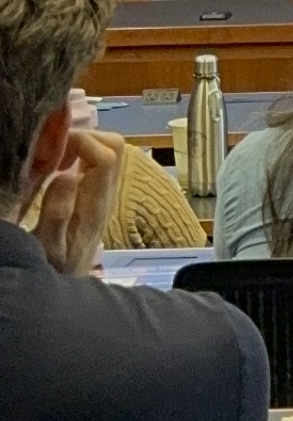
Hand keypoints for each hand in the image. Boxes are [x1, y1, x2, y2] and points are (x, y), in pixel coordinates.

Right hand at [34, 128, 122, 276]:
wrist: (71, 284)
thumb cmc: (57, 268)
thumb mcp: (49, 248)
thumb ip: (57, 215)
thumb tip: (67, 176)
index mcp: (97, 203)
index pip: (107, 155)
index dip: (80, 141)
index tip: (50, 150)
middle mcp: (108, 193)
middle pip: (115, 145)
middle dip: (83, 137)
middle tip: (51, 152)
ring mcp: (105, 191)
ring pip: (110, 150)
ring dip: (81, 144)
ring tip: (51, 159)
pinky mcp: (97, 193)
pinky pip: (97, 161)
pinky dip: (78, 154)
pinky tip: (55, 168)